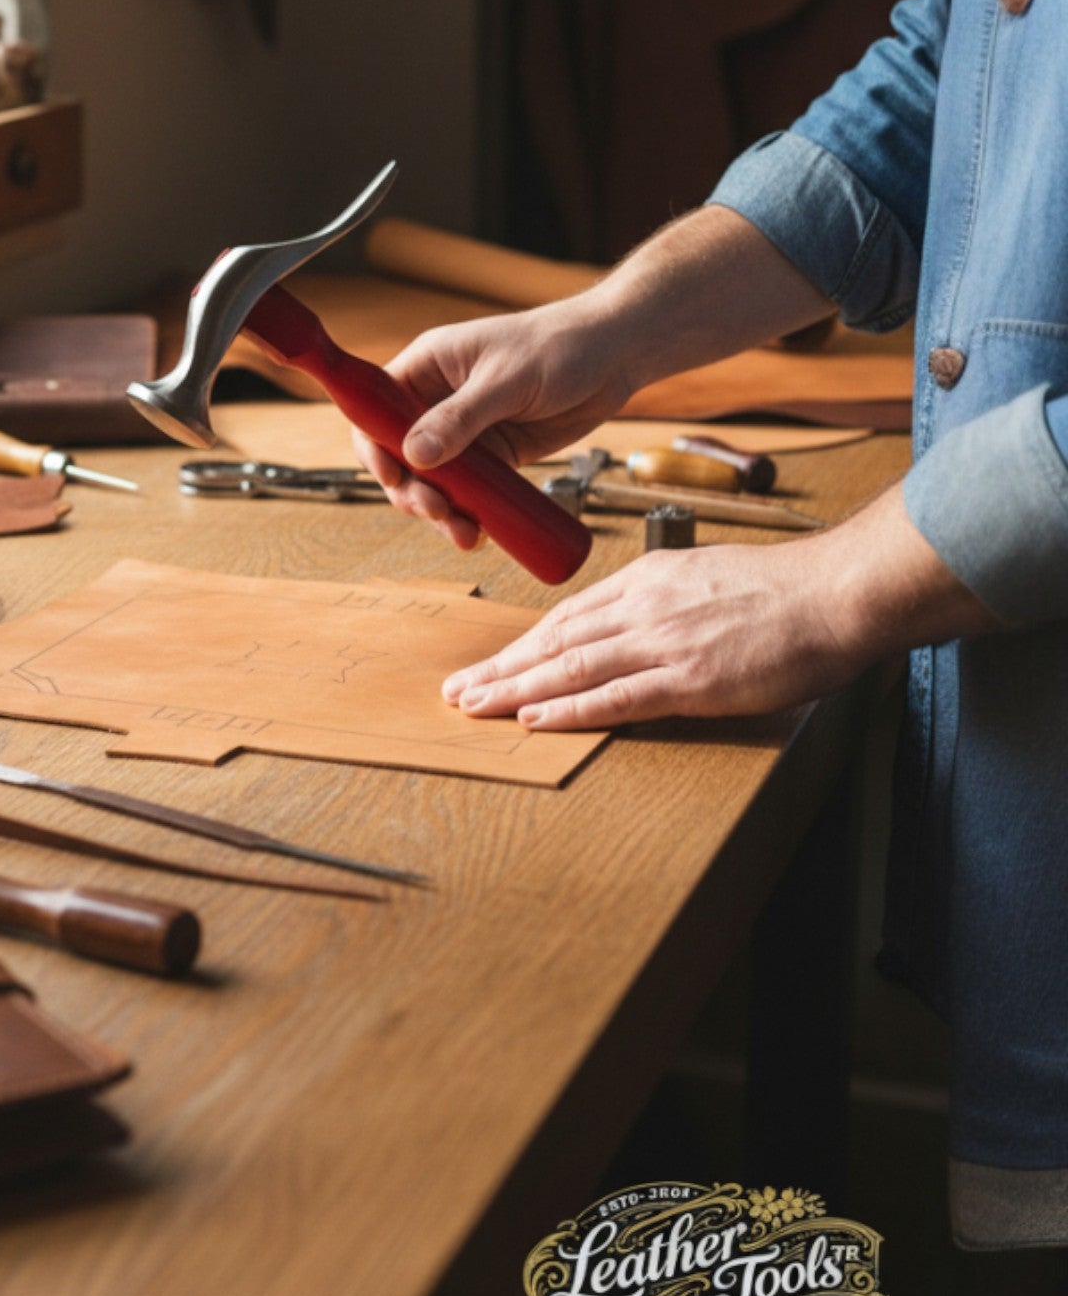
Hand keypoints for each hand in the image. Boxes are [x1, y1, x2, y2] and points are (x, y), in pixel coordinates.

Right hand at [349, 206, 837, 551]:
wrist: (616, 355)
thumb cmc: (561, 346)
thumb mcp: (507, 380)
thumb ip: (461, 418)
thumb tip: (416, 454)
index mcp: (427, 367)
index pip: (376, 410)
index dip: (375, 446)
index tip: (393, 476)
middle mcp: (438, 401)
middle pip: (400, 456)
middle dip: (412, 490)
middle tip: (438, 510)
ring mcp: (467, 431)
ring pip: (434, 482)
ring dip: (440, 511)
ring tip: (464, 532)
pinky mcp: (496, 455)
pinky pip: (470, 492)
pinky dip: (469, 514)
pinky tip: (478, 532)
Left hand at [440, 486, 996, 729]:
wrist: (835, 592)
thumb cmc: (787, 590)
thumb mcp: (710, 577)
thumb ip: (670, 599)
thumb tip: (645, 622)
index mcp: (650, 580)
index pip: (571, 614)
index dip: (526, 642)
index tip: (496, 661)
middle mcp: (646, 607)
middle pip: (557, 639)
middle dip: (502, 666)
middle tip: (459, 689)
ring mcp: (665, 642)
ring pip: (572, 666)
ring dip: (516, 687)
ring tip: (474, 705)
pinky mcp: (691, 679)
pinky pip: (617, 697)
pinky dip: (570, 708)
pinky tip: (533, 719)